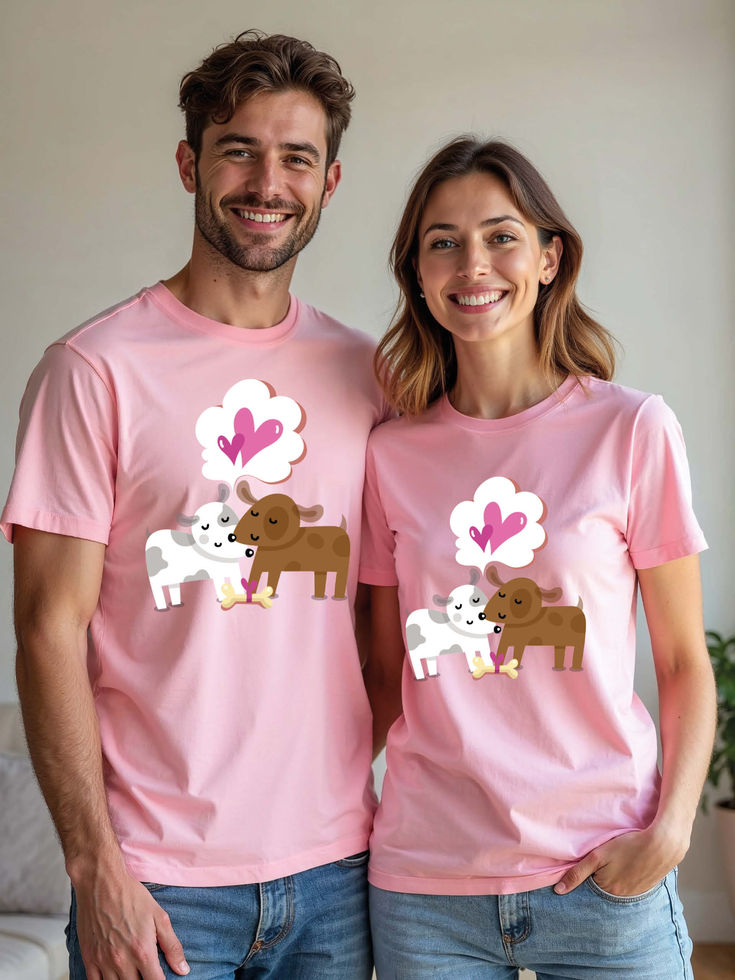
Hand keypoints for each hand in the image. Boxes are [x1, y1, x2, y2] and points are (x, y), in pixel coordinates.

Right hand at [73, 863, 188, 978]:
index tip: (161, 977)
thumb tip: (183, 970)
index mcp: (142, 951)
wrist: (101, 883)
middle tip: (146, 970)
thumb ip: (172, 946)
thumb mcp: (159, 917)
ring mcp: (103, 961)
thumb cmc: (131, 896)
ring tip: (132, 972)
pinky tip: (114, 975)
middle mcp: (122, 961)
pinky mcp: (88, 958)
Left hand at [553, 825, 687, 896]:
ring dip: (615, 878)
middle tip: (605, 863)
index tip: (588, 868)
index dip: (587, 877)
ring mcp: (637, 893)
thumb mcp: (598, 856)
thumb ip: (577, 873)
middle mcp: (622, 897)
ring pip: (619, 888)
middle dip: (601, 879)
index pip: (590, 890)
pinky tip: (630, 866)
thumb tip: (558, 891)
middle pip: (604, 890)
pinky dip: (628, 878)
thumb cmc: (628, 846)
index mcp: (609, 890)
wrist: (663, 844)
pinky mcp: (647, 887)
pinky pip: (632, 886)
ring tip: (618, 863)